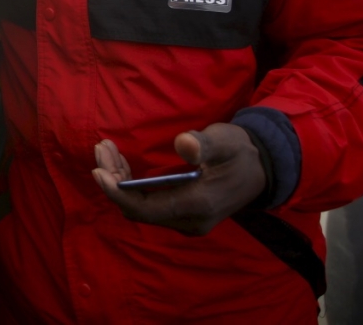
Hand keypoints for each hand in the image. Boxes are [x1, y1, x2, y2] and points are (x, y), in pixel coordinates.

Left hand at [92, 123, 266, 235]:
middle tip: (101, 149)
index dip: (118, 193)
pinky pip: (148, 204)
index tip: (98, 172)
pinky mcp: (183, 213)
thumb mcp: (225, 141)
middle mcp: (188, 221)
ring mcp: (185, 220)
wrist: (264, 167)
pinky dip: (131, 183)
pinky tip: (121, 162)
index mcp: (197, 206)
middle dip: (113, 180)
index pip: (146, 209)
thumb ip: (204, 144)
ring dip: (119, 180)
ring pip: (140, 207)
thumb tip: (184, 144)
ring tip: (106, 149)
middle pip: (138, 209)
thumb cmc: (242, 151)